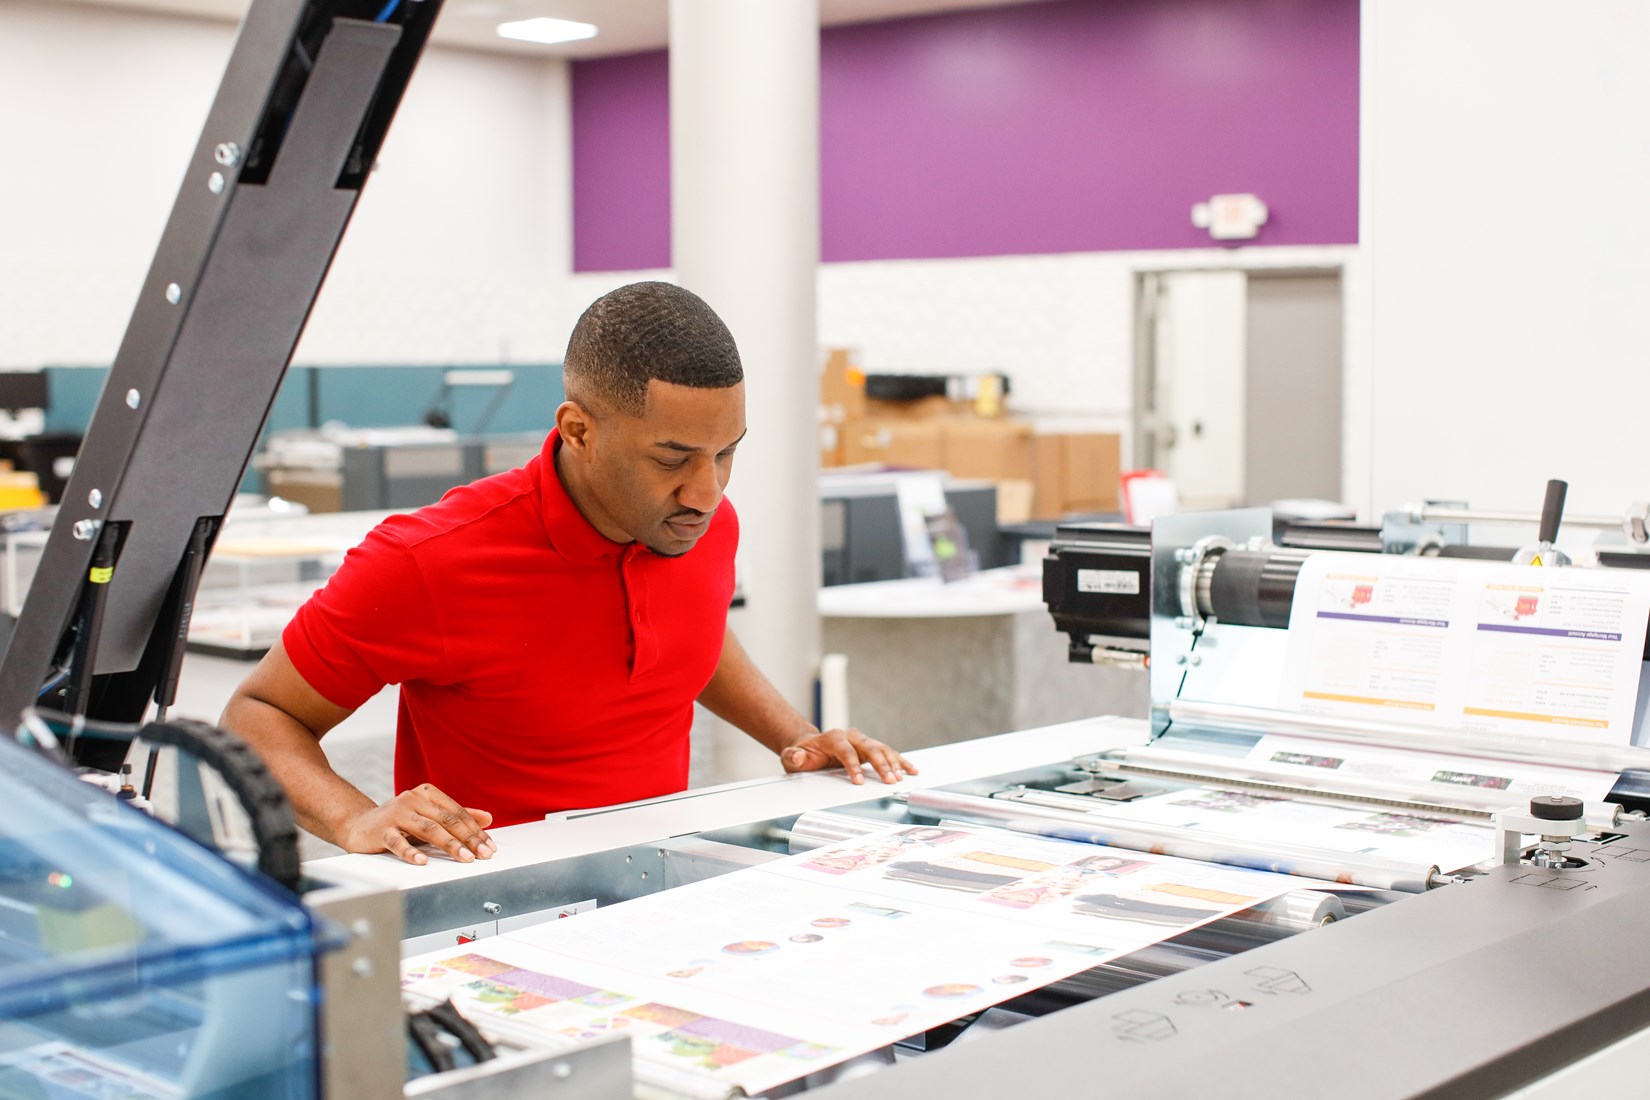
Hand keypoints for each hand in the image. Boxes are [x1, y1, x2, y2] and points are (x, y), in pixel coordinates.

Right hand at [336, 783, 495, 865]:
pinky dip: (411, 852)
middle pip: (446, 820)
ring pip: (427, 829)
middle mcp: (412, 800)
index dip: (475, 830)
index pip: (456, 812)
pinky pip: (397, 841)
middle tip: (482, 854)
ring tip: (464, 858)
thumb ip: (456, 817)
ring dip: (449, 845)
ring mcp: (396, 814)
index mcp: (427, 793)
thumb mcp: (429, 816)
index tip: (489, 846)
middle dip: (467, 838)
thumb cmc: (399, 822)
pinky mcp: (381, 830)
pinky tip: (422, 861)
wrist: (359, 825)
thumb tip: (488, 818)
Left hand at [780, 728, 917, 784]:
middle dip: (880, 764)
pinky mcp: (870, 748)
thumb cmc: (803, 755)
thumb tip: (799, 756)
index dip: (853, 766)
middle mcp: (850, 736)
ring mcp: (862, 741)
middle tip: (890, 780)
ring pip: (881, 749)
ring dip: (893, 763)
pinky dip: (900, 761)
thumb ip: (793, 757)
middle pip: (869, 747)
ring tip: (901, 778)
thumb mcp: (793, 757)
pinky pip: (888, 752)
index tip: (858, 781)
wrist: (810, 747)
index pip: (846, 751)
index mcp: (833, 738)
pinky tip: (911, 770)